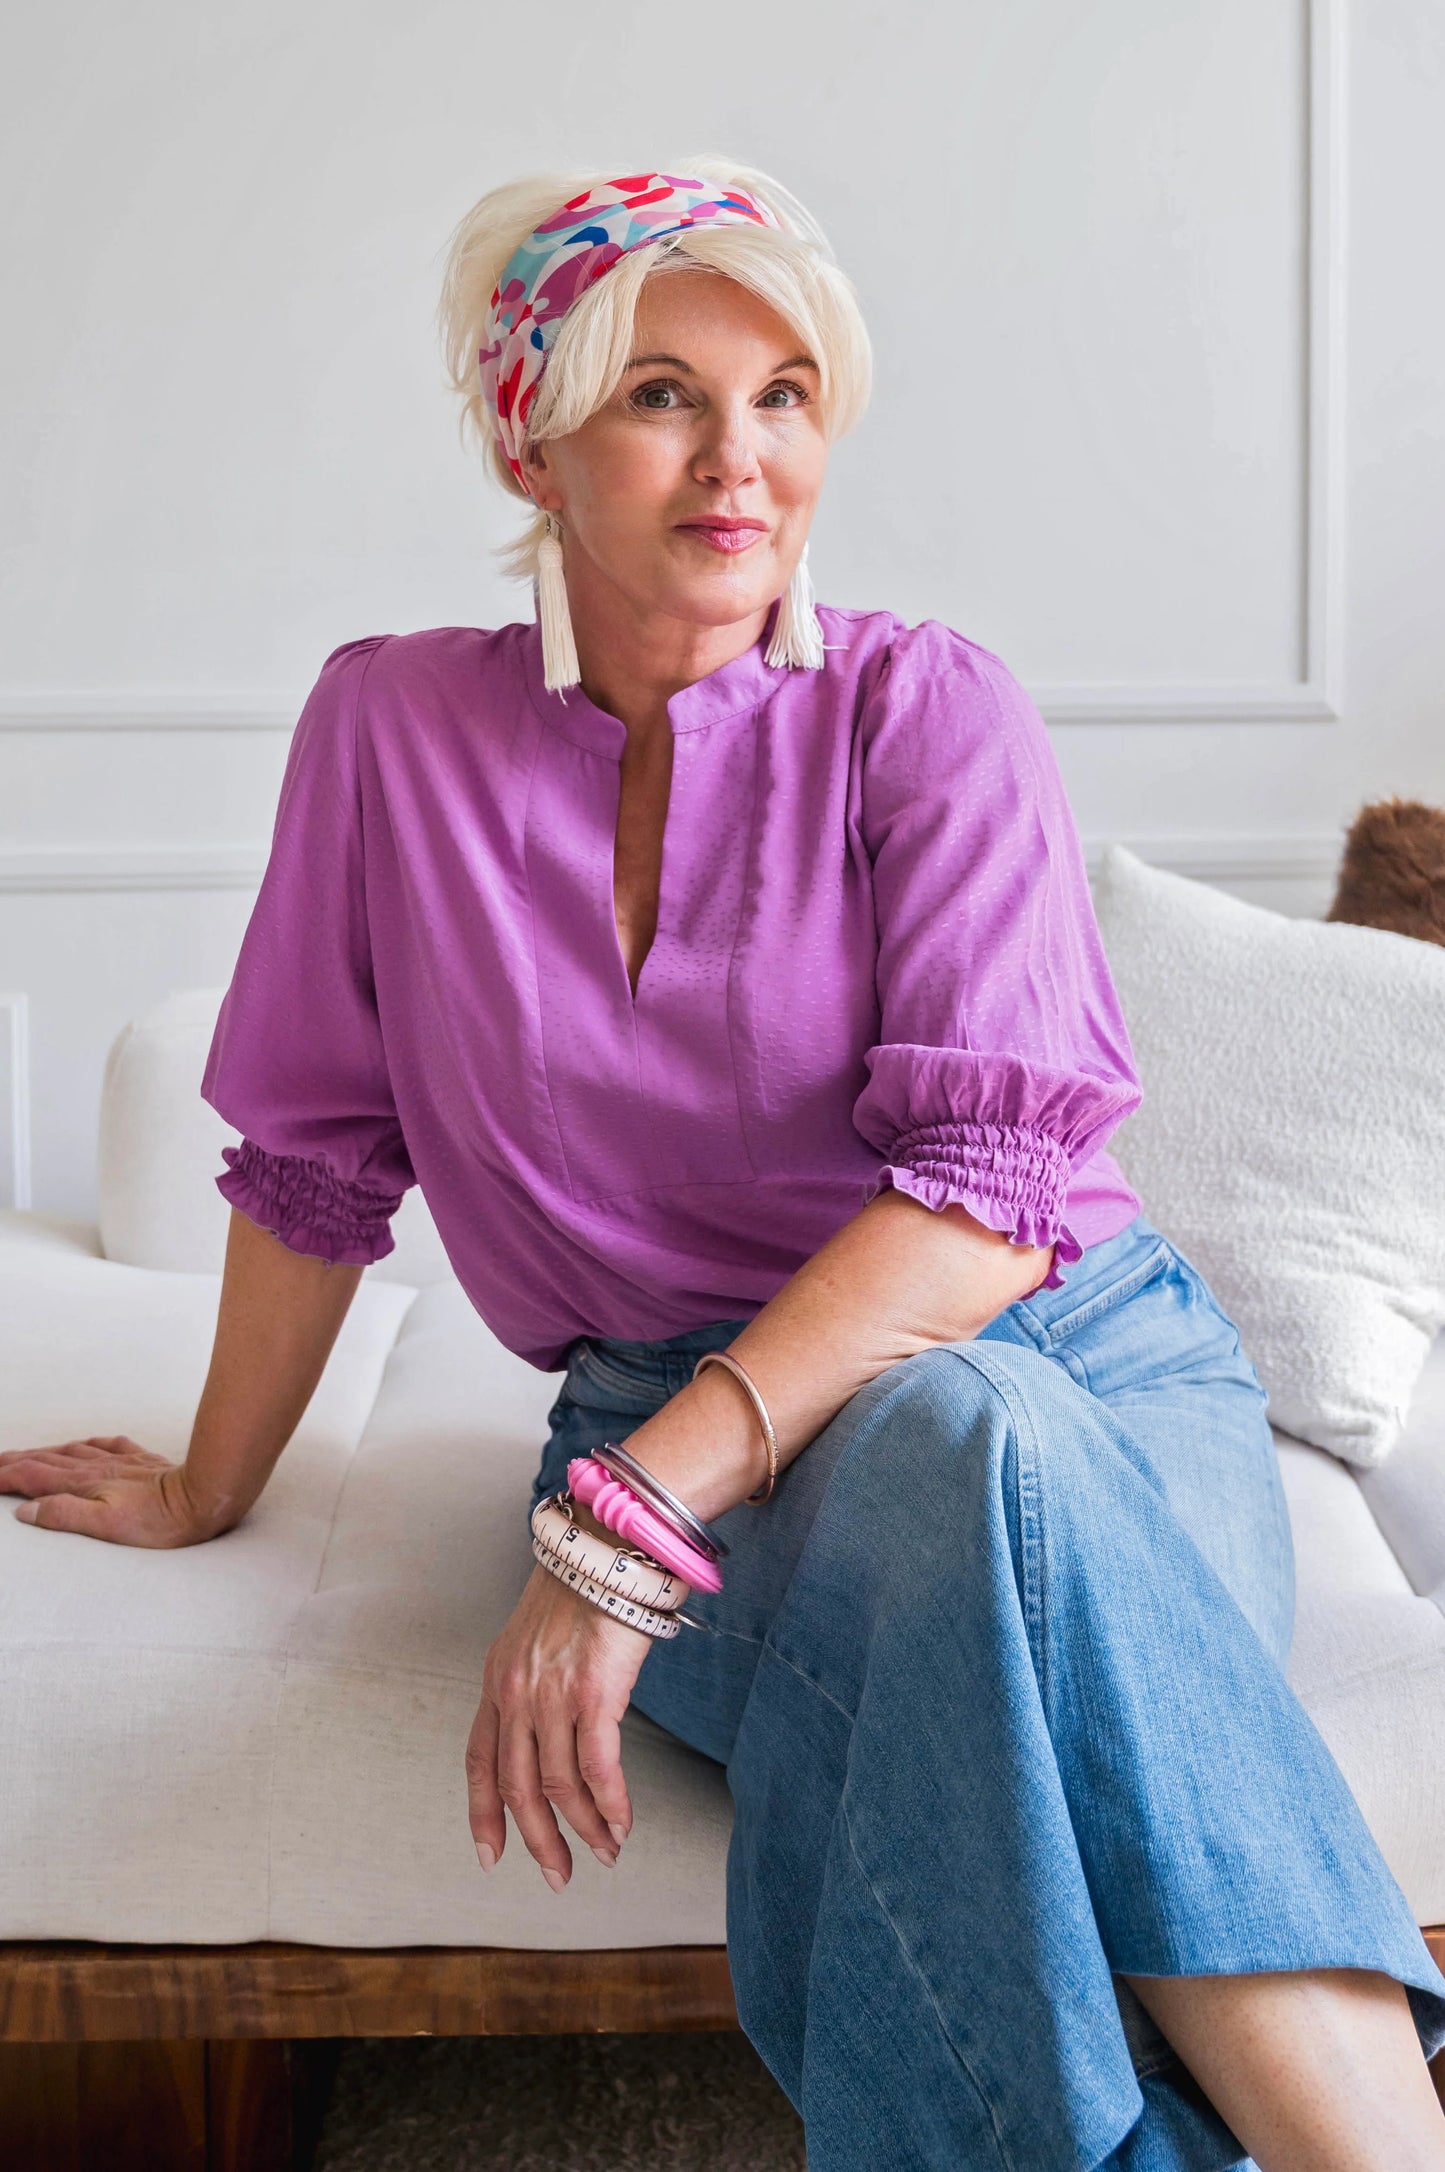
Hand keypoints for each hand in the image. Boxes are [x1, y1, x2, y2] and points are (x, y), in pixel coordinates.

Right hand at [0, 1436, 227, 1545]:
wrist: (203, 1496)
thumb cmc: (160, 1520)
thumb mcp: (106, 1526)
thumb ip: (64, 1515)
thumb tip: (26, 1510)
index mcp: (84, 1484)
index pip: (34, 1478)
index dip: (7, 1476)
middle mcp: (98, 1468)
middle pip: (47, 1460)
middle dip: (17, 1460)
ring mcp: (120, 1462)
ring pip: (72, 1451)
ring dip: (45, 1451)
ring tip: (28, 1452)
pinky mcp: (141, 1461)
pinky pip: (107, 1445)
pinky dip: (87, 1445)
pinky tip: (86, 1444)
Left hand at [466, 1542, 651, 1889]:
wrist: (609, 1544)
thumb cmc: (586, 1583)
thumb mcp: (539, 1633)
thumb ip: (538, 1679)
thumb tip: (560, 1724)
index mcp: (498, 1678)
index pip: (479, 1759)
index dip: (482, 1812)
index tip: (489, 1854)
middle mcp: (516, 1692)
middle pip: (516, 1786)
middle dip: (537, 1840)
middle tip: (558, 1874)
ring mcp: (551, 1695)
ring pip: (559, 1786)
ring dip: (584, 1829)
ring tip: (605, 1851)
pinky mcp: (594, 1694)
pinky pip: (598, 1769)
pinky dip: (611, 1805)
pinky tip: (623, 1823)